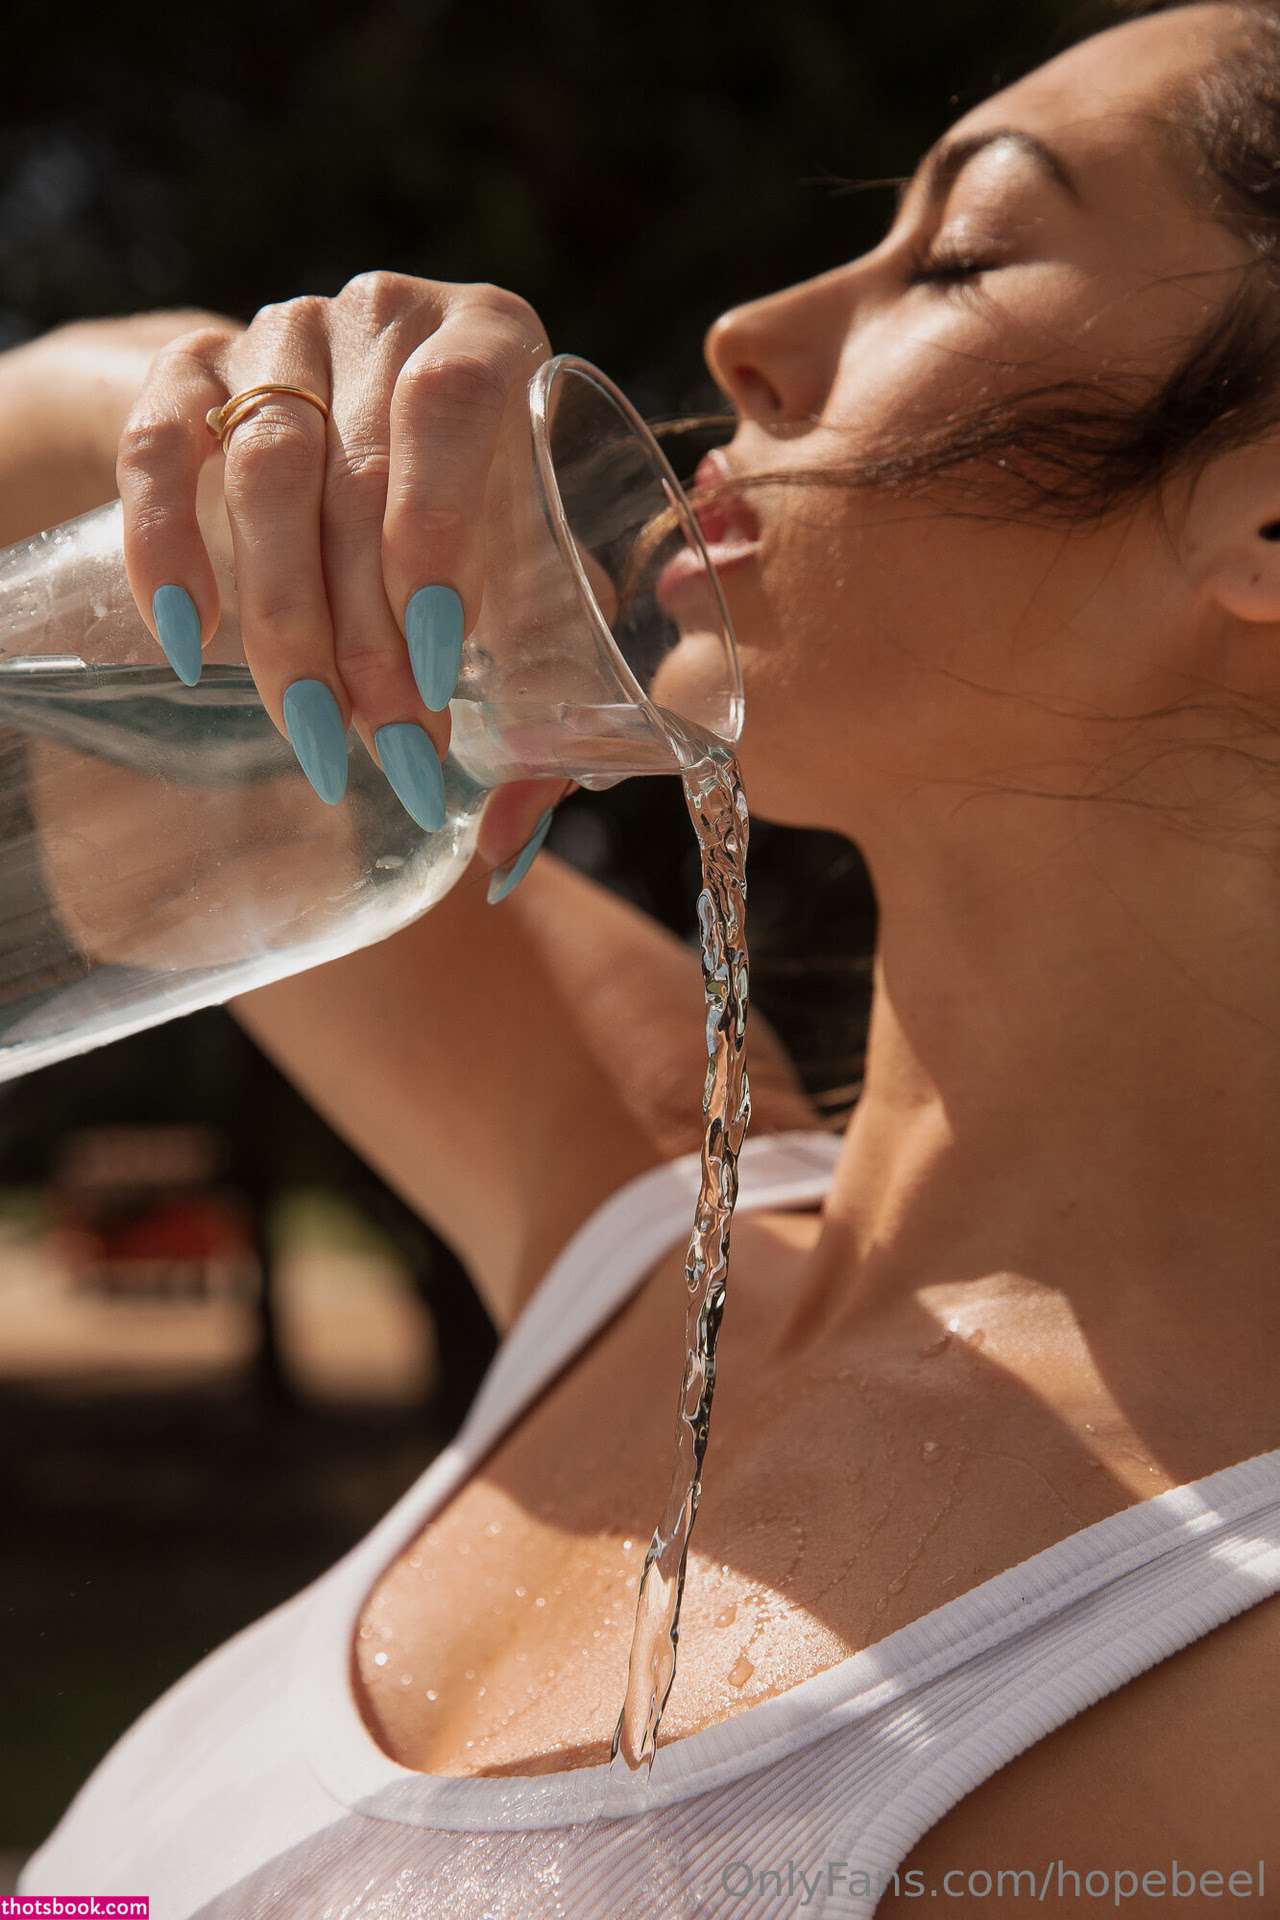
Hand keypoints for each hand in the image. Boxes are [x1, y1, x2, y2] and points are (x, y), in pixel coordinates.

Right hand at [114, 274, 577, 874]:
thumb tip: (510, 847)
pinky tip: (196, 644)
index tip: (438, 667)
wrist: (363, 423)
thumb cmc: (479, 514)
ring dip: (286, 620)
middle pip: (355, 470)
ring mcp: (278, 333)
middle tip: (389, 747)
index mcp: (491, 333)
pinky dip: (169, 552)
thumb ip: (547, 692)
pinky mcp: (189, 368)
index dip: (435, 536)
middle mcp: (383, 312)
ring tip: (315, 732)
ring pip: (264, 474)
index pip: (452, 407)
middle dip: (370, 630)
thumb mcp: (534, 577)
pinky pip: (157, 454)